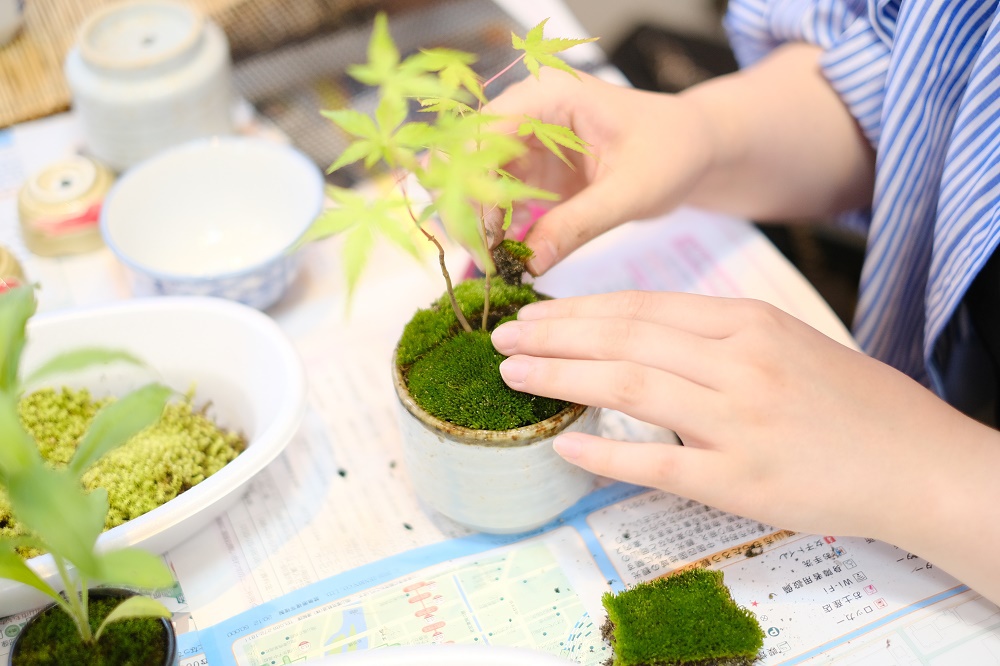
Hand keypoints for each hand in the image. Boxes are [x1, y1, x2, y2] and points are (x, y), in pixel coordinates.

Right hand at [485, 69, 713, 274]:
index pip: (482, 135)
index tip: (485, 238)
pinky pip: (491, 195)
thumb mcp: (630, 193)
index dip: (473, 185)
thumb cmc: (671, 152)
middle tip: (487, 259)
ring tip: (500, 259)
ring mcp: (522, 137)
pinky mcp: (526, 165)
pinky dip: (494, 224)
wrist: (691, 147)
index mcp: (549, 95)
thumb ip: (578, 225)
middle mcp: (525, 109)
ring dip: (477, 221)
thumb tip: (529, 263)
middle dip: (467, 208)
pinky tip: (514, 247)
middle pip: (464, 156)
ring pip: (471, 179)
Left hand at [490, 291, 994, 546]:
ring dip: (561, 378)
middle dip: (553, 336)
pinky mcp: (740, 479)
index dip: (576, 310)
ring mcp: (738, 421)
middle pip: (625, 338)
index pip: (640, 307)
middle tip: (502, 339)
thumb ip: (711, 337)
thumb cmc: (846, 401)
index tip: (532, 313)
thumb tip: (633, 337)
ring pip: (631, 387)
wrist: (915, 461)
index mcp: (746, 323)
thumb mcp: (784, 342)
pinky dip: (603, 452)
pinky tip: (563, 444)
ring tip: (514, 375)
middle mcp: (739, 363)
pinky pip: (657, 464)